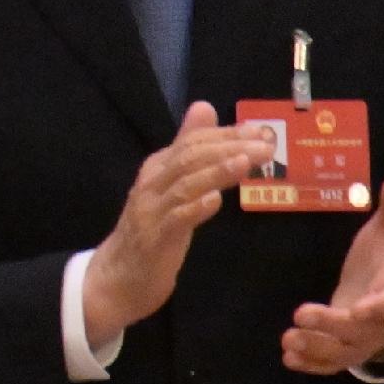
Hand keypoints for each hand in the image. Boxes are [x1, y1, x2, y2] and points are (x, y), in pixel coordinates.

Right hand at [85, 100, 282, 341]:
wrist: (119, 275)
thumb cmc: (152, 228)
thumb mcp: (171, 184)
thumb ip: (188, 148)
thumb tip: (205, 107)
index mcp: (158, 169)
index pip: (192, 142)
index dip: (225, 134)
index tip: (260, 132)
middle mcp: (152, 184)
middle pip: (189, 158)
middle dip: (228, 148)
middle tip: (264, 145)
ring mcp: (151, 211)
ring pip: (184, 185)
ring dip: (215, 172)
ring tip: (245, 163)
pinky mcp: (154, 239)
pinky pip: (175, 220)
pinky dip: (194, 208)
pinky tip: (215, 201)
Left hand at [285, 175, 383, 376]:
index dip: (377, 309)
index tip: (358, 310)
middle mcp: (381, 321)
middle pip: (360, 331)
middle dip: (331, 326)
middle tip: (301, 314)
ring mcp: (363, 339)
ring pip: (343, 352)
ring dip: (316, 349)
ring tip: (288, 341)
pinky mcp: (345, 347)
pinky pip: (332, 363)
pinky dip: (312, 364)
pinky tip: (288, 358)